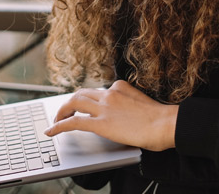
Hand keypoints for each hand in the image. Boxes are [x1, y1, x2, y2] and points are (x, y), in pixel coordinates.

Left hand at [44, 80, 177, 151]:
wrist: (166, 124)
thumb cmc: (162, 119)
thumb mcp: (144, 104)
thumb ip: (131, 105)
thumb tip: (128, 117)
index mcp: (120, 87)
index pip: (98, 91)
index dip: (88, 99)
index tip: (83, 106)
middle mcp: (109, 94)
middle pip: (81, 93)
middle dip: (70, 102)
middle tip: (64, 112)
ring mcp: (104, 108)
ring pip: (74, 103)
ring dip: (62, 111)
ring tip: (56, 120)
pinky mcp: (101, 124)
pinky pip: (73, 122)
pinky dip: (59, 125)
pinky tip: (52, 131)